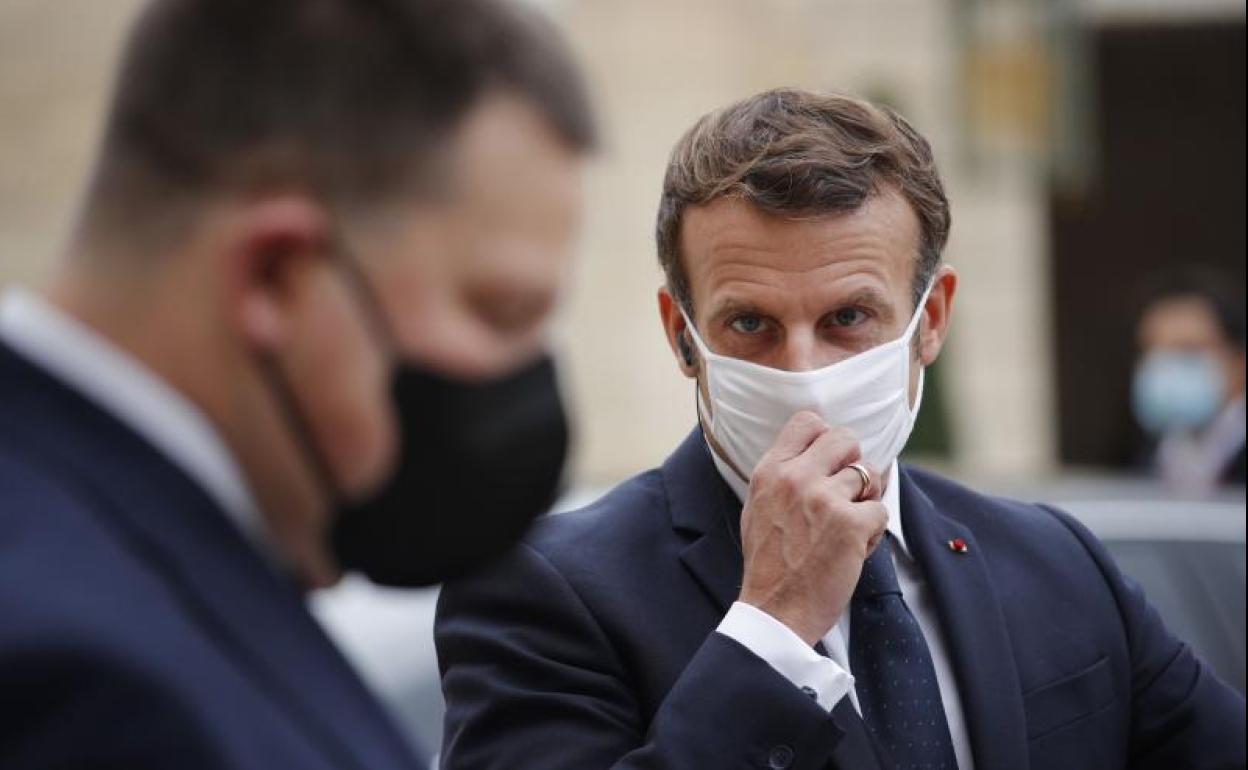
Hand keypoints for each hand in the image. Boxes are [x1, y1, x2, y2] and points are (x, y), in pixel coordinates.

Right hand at [737, 411, 887, 645]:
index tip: (829, 460)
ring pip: (870, 474)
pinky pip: (880, 510)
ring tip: (849, 525)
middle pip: (845, 438)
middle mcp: (796, 477)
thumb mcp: (758, 507)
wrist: (774, 610)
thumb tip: (815, 454)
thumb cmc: (768, 564)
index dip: (826, 437)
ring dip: (866, 499)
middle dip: (854, 462)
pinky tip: (853, 549)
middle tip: (847, 490)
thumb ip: (782, 477)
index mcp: (770, 471)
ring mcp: (825, 499)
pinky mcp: (851, 524)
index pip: (807, 422)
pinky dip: (873, 531)